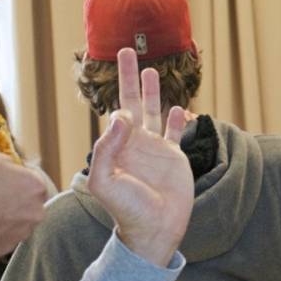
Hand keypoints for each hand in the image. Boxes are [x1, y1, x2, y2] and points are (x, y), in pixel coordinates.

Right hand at [0, 146, 47, 259]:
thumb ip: (2, 159)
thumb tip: (6, 165)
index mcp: (35, 185)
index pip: (32, 178)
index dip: (15, 177)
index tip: (1, 178)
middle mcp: (35, 212)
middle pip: (27, 202)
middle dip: (13, 197)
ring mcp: (21, 233)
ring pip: (16, 221)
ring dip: (3, 216)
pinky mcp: (5, 249)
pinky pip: (1, 237)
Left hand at [86, 48, 192, 266]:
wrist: (154, 230)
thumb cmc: (125, 209)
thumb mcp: (104, 181)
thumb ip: (107, 148)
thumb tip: (122, 116)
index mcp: (116, 146)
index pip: (114, 112)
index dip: (117, 96)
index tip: (121, 90)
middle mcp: (134, 143)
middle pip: (131, 101)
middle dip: (128, 76)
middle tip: (126, 50)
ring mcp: (155, 149)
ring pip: (153, 112)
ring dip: (152, 90)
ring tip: (151, 70)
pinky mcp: (174, 158)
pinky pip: (174, 133)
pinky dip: (175, 118)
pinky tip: (176, 106)